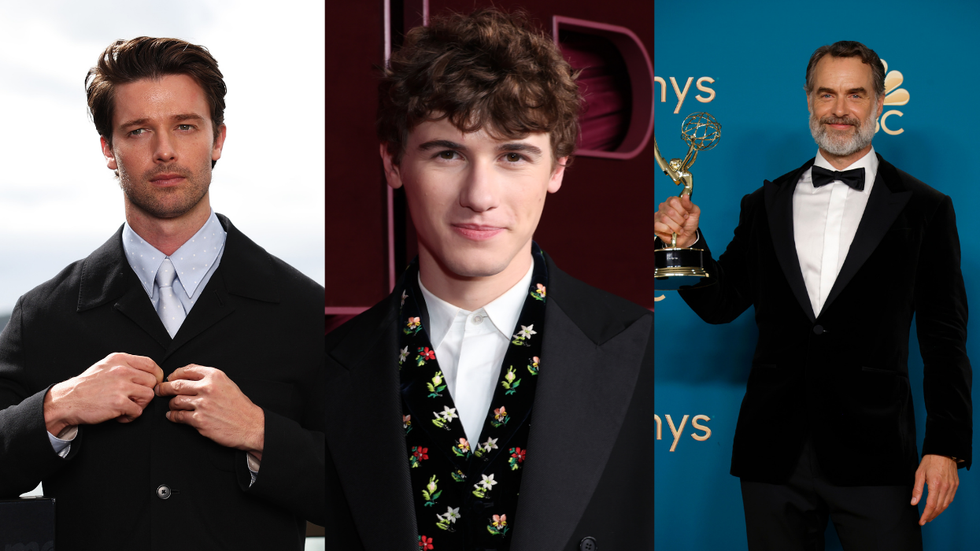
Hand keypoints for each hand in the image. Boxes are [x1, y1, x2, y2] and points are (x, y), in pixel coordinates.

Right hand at [44, 353, 163, 434]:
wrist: (67, 401)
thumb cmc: (86, 386)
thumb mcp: (105, 366)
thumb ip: (125, 366)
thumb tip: (147, 372)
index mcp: (119, 360)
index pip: (150, 364)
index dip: (156, 375)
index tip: (152, 383)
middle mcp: (122, 370)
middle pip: (152, 381)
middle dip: (146, 392)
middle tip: (133, 399)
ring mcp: (121, 386)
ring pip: (149, 396)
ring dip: (140, 405)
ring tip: (127, 407)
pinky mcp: (119, 403)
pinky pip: (138, 411)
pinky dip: (131, 416)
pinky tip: (120, 415)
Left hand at [156, 365, 263, 457]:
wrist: (251, 425)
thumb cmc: (240, 406)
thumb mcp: (227, 384)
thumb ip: (209, 379)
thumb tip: (187, 378)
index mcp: (215, 376)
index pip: (187, 370)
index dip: (175, 374)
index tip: (170, 378)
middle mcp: (207, 387)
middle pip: (176, 385)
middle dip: (164, 388)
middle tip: (160, 390)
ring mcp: (202, 404)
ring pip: (175, 401)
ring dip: (171, 404)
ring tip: (171, 406)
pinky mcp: (199, 420)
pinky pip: (178, 416)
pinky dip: (173, 416)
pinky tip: (173, 416)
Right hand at [654, 193, 700, 247]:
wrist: (687, 236)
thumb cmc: (689, 223)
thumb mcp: (694, 212)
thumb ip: (690, 204)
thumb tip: (685, 196)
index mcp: (673, 201)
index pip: (674, 201)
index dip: (682, 210)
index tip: (686, 216)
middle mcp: (664, 206)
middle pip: (670, 212)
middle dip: (680, 220)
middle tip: (683, 223)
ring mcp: (658, 215)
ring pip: (665, 219)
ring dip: (675, 227)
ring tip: (679, 229)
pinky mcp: (655, 224)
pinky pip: (658, 225)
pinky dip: (667, 230)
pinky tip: (671, 231)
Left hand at [911, 454, 958, 524]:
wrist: (943, 452)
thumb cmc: (930, 461)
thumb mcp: (919, 473)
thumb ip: (917, 489)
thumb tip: (914, 502)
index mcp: (935, 484)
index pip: (931, 505)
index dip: (926, 515)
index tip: (921, 521)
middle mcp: (945, 487)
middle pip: (939, 507)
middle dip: (931, 516)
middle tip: (925, 520)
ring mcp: (952, 487)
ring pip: (945, 505)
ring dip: (938, 512)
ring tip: (931, 516)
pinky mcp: (955, 485)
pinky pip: (950, 499)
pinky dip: (944, 505)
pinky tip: (939, 507)